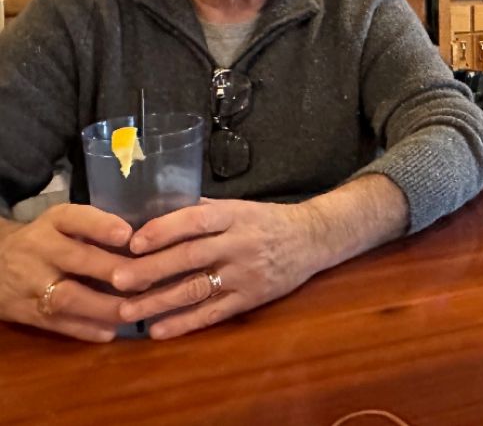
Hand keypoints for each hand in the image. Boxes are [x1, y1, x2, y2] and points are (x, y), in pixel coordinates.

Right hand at [0, 204, 133, 341]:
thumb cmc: (46, 240)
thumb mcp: (63, 224)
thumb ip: (98, 228)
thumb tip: (151, 239)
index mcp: (54, 222)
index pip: (75, 218)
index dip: (101, 226)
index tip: (127, 234)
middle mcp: (41, 249)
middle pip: (76, 258)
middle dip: (111, 270)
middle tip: (145, 280)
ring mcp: (32, 283)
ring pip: (67, 296)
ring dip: (103, 306)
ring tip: (132, 311)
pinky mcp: (27, 312)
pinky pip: (56, 323)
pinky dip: (85, 329)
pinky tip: (110, 332)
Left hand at [111, 199, 319, 339]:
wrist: (312, 239)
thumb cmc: (266, 221)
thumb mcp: (238, 207)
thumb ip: (201, 211)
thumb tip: (151, 211)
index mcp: (235, 216)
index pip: (197, 221)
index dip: (165, 230)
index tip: (133, 242)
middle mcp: (239, 244)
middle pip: (191, 257)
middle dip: (151, 269)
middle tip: (116, 280)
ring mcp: (245, 274)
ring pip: (197, 289)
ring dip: (159, 301)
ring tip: (126, 311)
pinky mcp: (250, 299)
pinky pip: (213, 313)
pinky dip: (184, 323)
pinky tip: (158, 330)